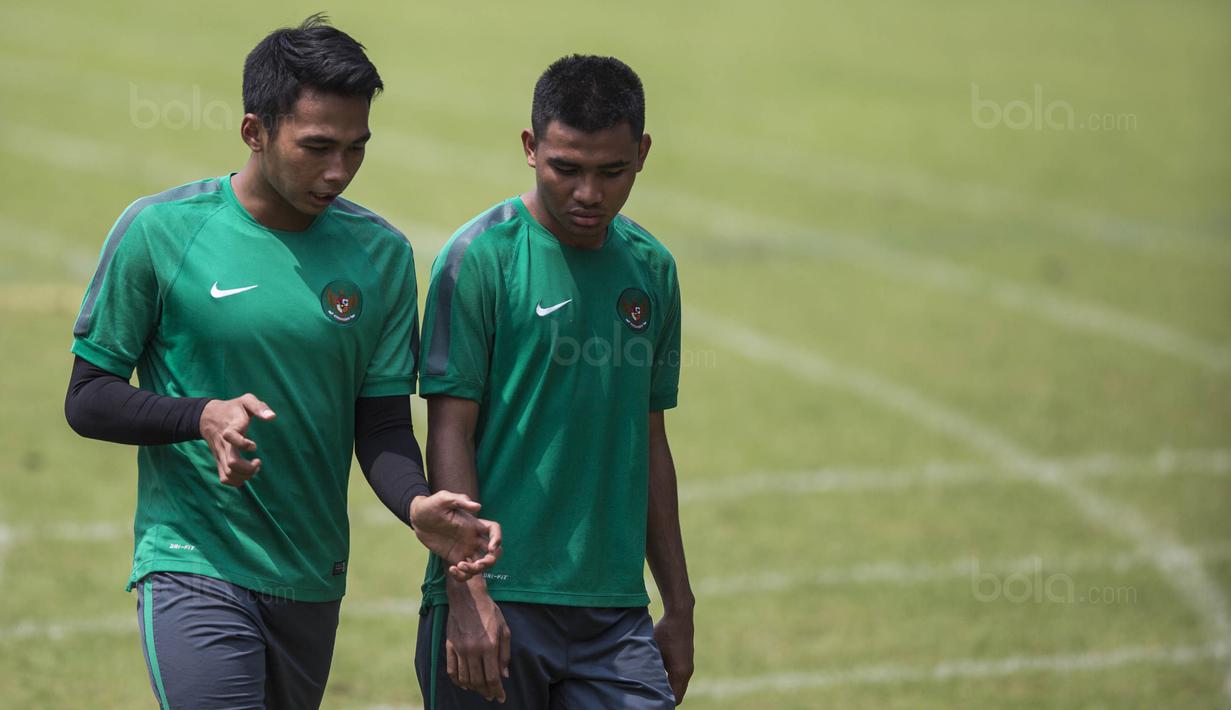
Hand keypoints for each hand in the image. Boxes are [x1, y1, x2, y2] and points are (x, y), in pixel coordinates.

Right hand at [199, 394, 275, 486]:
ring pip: (228, 474)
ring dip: (245, 476)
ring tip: (254, 468)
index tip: (254, 445)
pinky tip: (246, 474)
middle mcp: (224, 444)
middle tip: (258, 462)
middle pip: (232, 463)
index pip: (230, 436)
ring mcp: (220, 454)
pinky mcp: (219, 460)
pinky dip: (236, 481)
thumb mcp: (246, 400)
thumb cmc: (232, 409)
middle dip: (248, 468)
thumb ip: (259, 406)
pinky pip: (224, 478)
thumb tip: (272, 417)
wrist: (207, 417)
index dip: (243, 443)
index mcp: (230, 427)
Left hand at [410, 492, 502, 581]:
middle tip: (477, 564)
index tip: (491, 548)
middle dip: (489, 561)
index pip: (494, 530)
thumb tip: (478, 507)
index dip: (498, 538)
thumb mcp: (444, 498)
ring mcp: (464, 549)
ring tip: (459, 565)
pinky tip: (451, 569)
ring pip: (480, 565)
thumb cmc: (431, 504)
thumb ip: (460, 500)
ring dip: (474, 570)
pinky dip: (462, 575)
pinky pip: (464, 572)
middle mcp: (472, 538)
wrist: (417, 517)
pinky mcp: (454, 557)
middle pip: (492, 553)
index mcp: (473, 524)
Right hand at [446, 581, 510, 702]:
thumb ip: (505, 654)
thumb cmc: (489, 611)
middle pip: (479, 681)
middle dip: (486, 692)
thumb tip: (504, 675)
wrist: (468, 597)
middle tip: (491, 696)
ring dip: (473, 688)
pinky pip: (451, 670)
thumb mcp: (504, 629)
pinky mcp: (450, 646)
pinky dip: (457, 681)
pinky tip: (464, 685)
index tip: (501, 697)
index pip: (493, 677)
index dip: (498, 690)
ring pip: (465, 678)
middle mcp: (474, 650)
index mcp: (489, 646)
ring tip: (480, 690)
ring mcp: (460, 649)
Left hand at [654, 609, 694, 704]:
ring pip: (680, 688)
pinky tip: (660, 681)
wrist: (680, 616)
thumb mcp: (653, 650)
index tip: (650, 705)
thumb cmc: (664, 632)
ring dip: (670, 692)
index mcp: (679, 673)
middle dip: (666, 700)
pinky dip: (672, 684)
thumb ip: (649, 667)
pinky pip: (681, 680)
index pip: (674, 698)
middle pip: (678, 696)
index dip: (664, 704)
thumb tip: (640, 681)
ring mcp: (688, 667)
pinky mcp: (687, 662)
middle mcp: (687, 672)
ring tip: (654, 694)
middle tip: (650, 702)